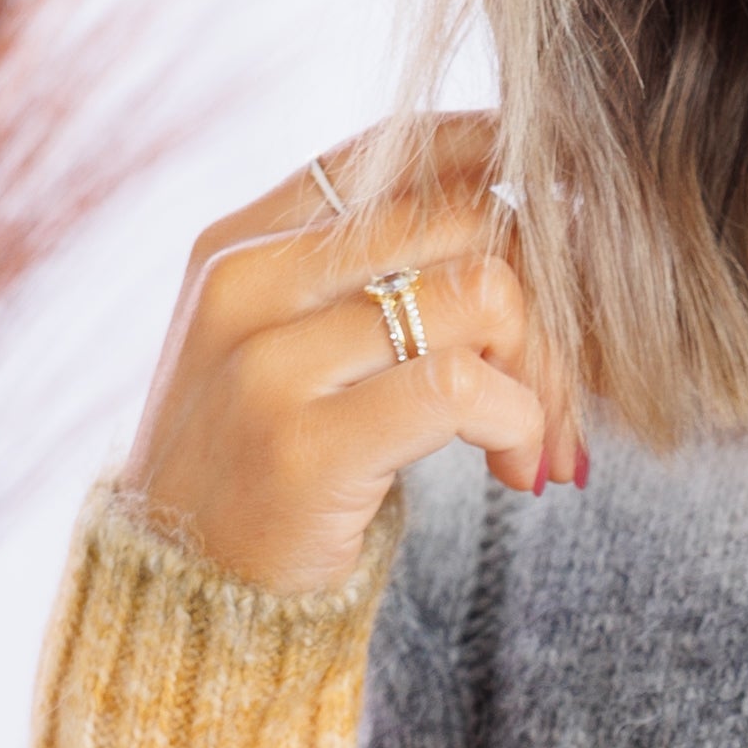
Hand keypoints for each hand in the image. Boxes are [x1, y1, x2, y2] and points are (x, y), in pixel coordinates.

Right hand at [121, 109, 583, 594]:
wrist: (184, 600)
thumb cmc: (263, 469)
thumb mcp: (286, 346)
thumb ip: (364, 275)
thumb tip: (527, 213)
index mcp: (242, 242)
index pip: (396, 146)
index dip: (501, 165)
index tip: (563, 220)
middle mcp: (247, 282)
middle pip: (464, 217)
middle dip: (547, 298)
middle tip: (561, 386)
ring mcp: (269, 363)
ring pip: (482, 294)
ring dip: (544, 372)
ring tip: (535, 439)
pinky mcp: (305, 446)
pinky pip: (462, 388)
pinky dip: (518, 422)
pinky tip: (516, 466)